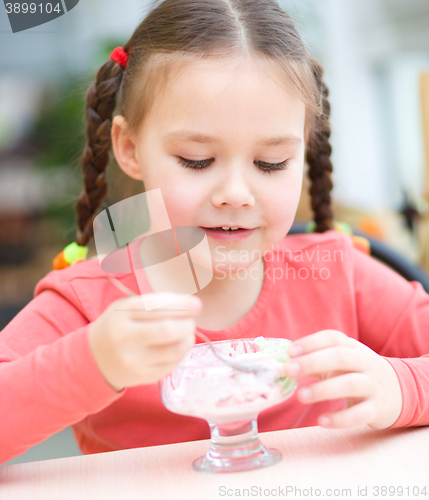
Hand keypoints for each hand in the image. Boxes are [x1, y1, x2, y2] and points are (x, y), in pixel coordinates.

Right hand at [89, 293, 201, 390]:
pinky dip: (181, 353)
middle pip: (167, 330)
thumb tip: (191, 305)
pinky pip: (172, 364)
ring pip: (174, 350)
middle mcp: (125, 338)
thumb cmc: (118, 325)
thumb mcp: (126, 308)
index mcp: (121, 315)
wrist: (95, 359)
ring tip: (187, 333)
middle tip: (190, 321)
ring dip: (187, 339)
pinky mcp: (143, 377)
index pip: (156, 308)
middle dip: (186, 324)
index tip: (197, 305)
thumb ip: (155, 304)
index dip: (181, 306)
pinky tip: (177, 346)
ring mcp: (133, 361)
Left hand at [284, 330, 402, 429]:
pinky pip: (360, 414)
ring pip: (350, 384)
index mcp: (352, 347)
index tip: (290, 350)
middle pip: (340, 357)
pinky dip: (340, 419)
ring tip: (300, 396)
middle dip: (313, 362)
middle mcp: (365, 362)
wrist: (399, 391)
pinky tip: (321, 421)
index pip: (332, 338)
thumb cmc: (357, 372)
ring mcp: (373, 385)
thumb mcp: (339, 361)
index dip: (311, 342)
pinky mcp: (377, 409)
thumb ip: (313, 360)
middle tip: (289, 370)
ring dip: (324, 389)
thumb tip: (282, 362)